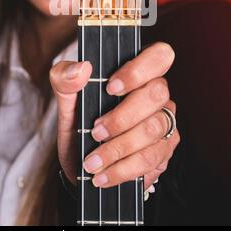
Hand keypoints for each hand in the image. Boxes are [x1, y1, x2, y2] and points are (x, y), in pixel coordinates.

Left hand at [49, 42, 179, 189]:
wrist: (82, 162)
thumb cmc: (80, 123)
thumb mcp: (66, 101)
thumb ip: (66, 79)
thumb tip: (81, 69)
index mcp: (137, 71)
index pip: (159, 55)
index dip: (139, 70)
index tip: (111, 87)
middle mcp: (157, 93)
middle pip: (156, 94)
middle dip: (122, 116)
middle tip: (95, 131)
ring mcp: (165, 120)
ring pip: (154, 129)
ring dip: (119, 148)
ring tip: (93, 161)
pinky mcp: (165, 149)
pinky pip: (151, 158)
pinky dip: (123, 169)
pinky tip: (104, 175)